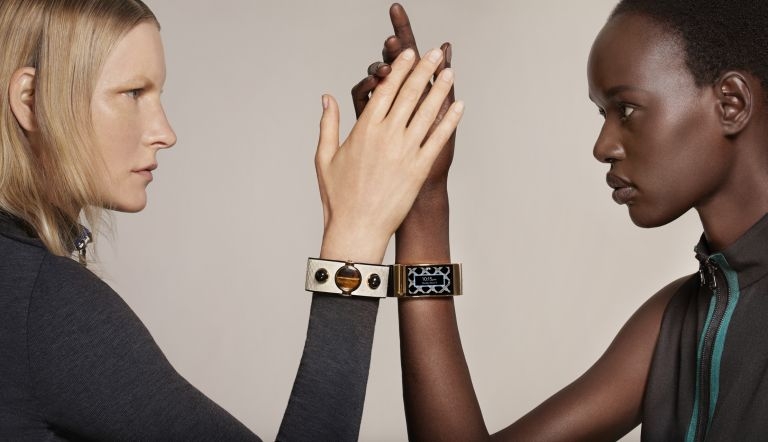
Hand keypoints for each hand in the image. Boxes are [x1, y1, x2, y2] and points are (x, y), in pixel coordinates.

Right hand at [317, 48, 463, 262]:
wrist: (357, 229)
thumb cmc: (338, 197)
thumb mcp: (325, 157)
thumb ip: (328, 124)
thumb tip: (327, 97)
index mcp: (363, 131)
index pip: (385, 90)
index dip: (399, 69)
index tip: (409, 54)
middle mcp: (386, 137)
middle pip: (409, 95)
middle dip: (424, 70)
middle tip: (436, 52)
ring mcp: (404, 152)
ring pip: (426, 113)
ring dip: (440, 90)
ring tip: (450, 72)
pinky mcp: (419, 169)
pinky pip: (437, 139)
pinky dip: (449, 121)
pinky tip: (459, 106)